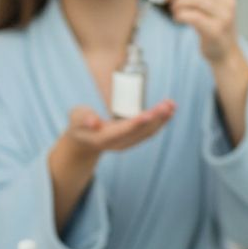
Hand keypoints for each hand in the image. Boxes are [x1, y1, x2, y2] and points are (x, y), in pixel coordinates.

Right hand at [49, 100, 174, 232]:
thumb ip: (82, 118)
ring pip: (148, 132)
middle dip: (154, 118)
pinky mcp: (135, 139)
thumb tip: (93, 122)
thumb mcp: (76, 118)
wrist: (85, 140)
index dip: (135, 124)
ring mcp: (128, 143)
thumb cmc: (79, 124)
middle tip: (166, 105)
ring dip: (161, 119)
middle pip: (139, 132)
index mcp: (103, 139)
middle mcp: (118, 144)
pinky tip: (170, 110)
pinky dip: (161, 121)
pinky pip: (150, 131)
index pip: (122, 131)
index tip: (148, 115)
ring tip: (171, 104)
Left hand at [155, 0, 243, 65]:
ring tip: (174, 9)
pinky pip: (192, 16)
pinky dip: (179, 15)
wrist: (224, 52)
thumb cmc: (210, 25)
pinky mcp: (216, 30)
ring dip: (177, 2)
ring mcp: (224, 15)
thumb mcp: (204, 3)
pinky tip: (178, 18)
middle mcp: (228, 0)